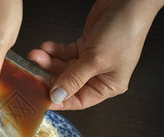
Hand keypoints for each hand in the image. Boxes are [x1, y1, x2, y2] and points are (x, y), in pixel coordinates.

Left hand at [28, 0, 163, 109]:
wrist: (129, 1)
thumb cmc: (125, 30)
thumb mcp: (96, 60)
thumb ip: (73, 79)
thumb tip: (58, 96)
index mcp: (108, 86)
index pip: (79, 100)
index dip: (60, 101)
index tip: (41, 99)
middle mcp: (100, 75)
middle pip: (68, 83)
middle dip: (50, 77)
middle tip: (33, 74)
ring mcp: (92, 60)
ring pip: (64, 67)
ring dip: (49, 62)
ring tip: (37, 56)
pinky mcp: (86, 46)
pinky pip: (65, 53)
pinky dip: (55, 51)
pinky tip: (46, 47)